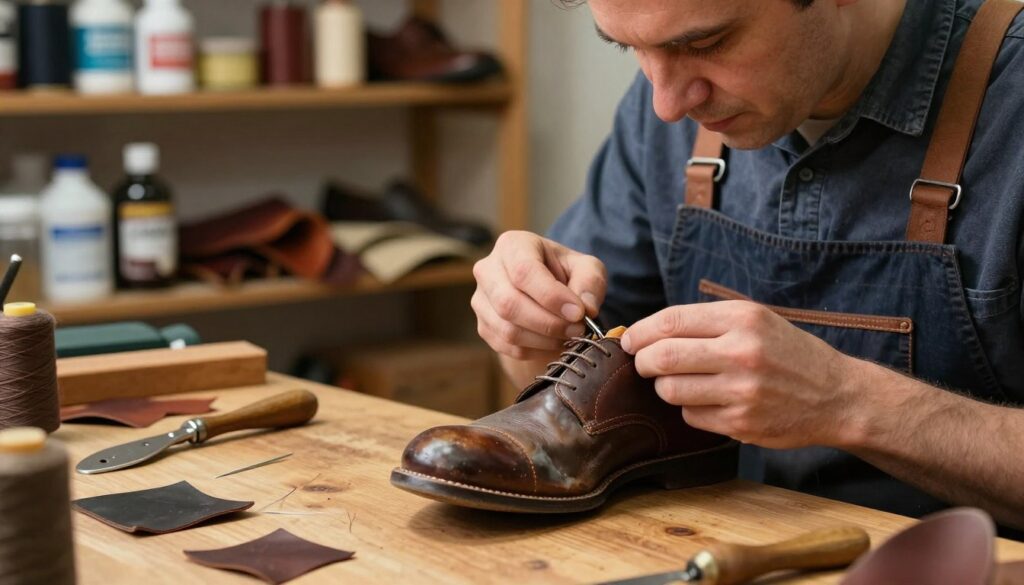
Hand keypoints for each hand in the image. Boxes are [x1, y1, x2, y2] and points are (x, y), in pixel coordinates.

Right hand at [472, 231, 606, 361]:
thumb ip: (590, 283)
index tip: (579, 313)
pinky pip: (506, 346)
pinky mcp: (483, 325)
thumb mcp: (586, 267)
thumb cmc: (564, 273)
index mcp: (512, 245)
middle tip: (578, 329)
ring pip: (507, 329)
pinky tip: (553, 342)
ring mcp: (480, 299)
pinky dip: (535, 350)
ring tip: (569, 335)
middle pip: (509, 303)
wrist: (545, 292)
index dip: (552, 296)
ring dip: (544, 340)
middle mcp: (487, 269)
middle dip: (549, 323)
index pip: (524, 271)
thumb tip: (586, 308)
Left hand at [621, 301, 858, 449]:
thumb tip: (645, 333)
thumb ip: (705, 323)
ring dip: (665, 387)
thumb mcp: (755, 320)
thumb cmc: (787, 353)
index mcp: (742, 318)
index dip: (640, 332)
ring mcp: (741, 391)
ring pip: (670, 389)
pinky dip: (690, 409)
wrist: (836, 395)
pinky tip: (709, 402)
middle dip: (642, 362)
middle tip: (644, 364)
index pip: (670, 321)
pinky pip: (691, 416)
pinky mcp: (741, 423)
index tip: (630, 340)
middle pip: (662, 357)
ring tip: (681, 382)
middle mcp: (741, 352)